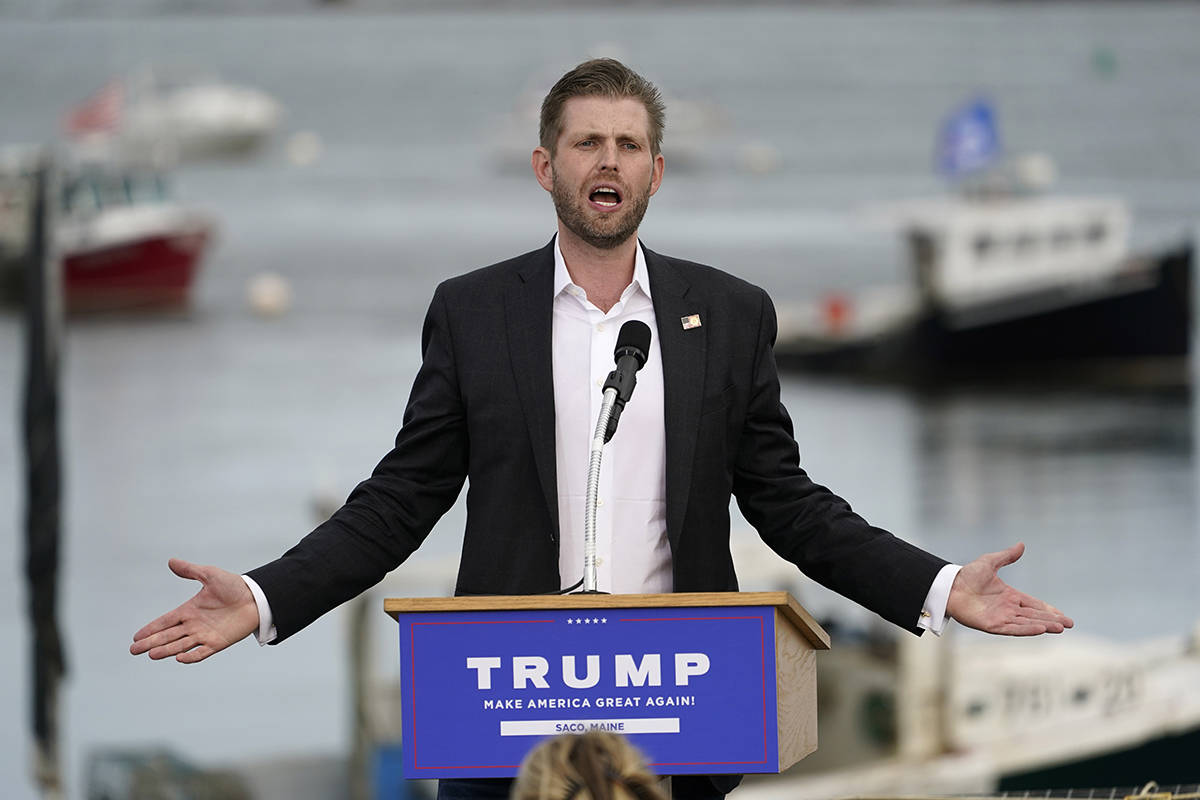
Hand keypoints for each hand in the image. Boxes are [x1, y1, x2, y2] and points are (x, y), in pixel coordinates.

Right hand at [130, 558, 259, 662]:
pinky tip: (179, 658)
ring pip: (181, 645)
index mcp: (189, 610)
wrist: (256, 598)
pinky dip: (191, 656)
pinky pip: (202, 652)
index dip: (151, 629)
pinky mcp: (218, 642)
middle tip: (134, 650)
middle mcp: (194, 624)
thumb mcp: (210, 575)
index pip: (165, 621)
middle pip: (168, 636)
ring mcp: (205, 635)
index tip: (136, 637)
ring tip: (151, 654)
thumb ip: (191, 570)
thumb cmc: (234, 586)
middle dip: (151, 643)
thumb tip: (171, 561)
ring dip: (166, 650)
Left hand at [947, 542, 1073, 635]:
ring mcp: (1001, 618)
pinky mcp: (992, 625)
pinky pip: (1013, 629)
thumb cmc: (967, 575)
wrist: (949, 586)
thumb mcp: (989, 562)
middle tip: (1069, 624)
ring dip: (1044, 625)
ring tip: (1060, 628)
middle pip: (1034, 615)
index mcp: (1009, 596)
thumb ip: (1006, 556)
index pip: (1034, 604)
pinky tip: (1040, 629)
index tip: (1063, 615)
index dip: (1048, 610)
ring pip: (1027, 623)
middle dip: (1052, 620)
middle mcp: (1008, 608)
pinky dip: (1027, 629)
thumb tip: (1021, 545)